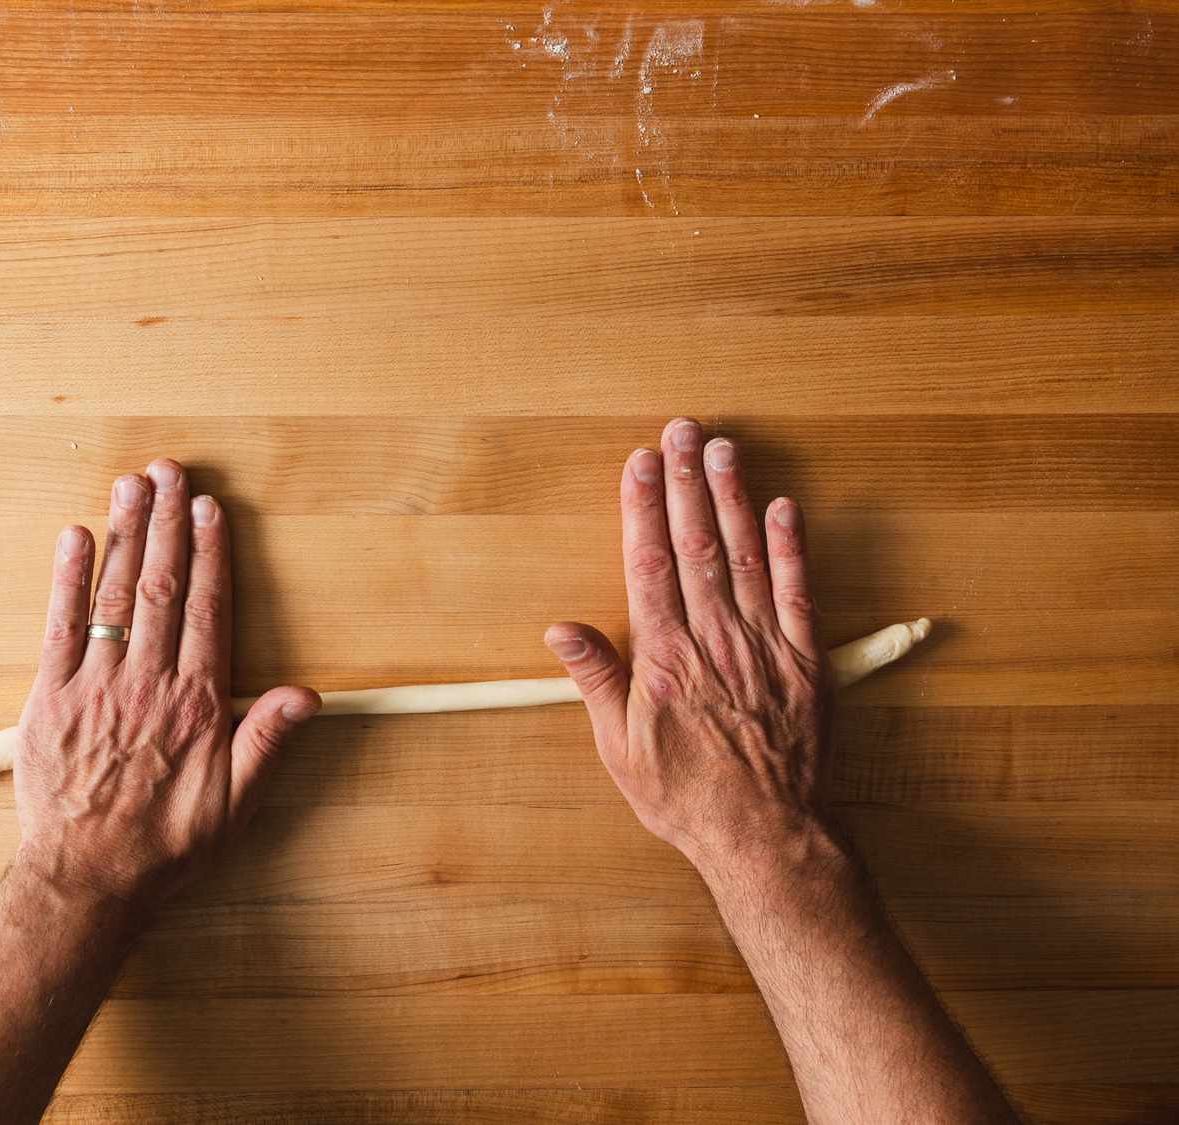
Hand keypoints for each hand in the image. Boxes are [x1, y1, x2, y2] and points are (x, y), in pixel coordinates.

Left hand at [13, 459, 319, 905]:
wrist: (87, 879)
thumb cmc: (167, 844)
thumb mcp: (236, 806)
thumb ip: (266, 743)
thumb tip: (305, 694)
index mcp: (195, 704)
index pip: (207, 611)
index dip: (209, 554)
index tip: (210, 509)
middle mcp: (147, 683)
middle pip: (161, 586)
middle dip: (167, 523)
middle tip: (170, 471)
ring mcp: (96, 685)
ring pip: (115, 594)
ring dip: (126, 534)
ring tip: (133, 484)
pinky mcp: (50, 697)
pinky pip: (60, 626)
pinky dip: (67, 579)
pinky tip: (76, 536)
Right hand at [545, 420, 832, 875]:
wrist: (763, 832)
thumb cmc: (684, 794)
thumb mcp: (619, 747)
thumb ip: (596, 679)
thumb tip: (561, 628)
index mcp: (663, 656)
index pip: (649, 564)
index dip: (643, 508)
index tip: (639, 463)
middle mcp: (712, 639)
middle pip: (695, 544)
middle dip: (686, 482)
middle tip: (681, 430)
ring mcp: (762, 645)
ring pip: (743, 556)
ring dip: (732, 497)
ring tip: (723, 448)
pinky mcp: (805, 660)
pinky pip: (797, 593)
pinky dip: (790, 547)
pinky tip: (783, 506)